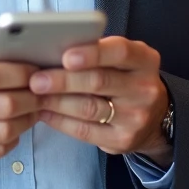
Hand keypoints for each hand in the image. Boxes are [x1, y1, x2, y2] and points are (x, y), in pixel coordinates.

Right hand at [0, 30, 39, 168]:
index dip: (21, 73)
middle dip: (32, 97)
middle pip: (4, 105)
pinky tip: (15, 123)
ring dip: (28, 118)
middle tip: (42, 90)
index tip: (35, 71)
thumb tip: (3, 49)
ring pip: (6, 130)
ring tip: (33, 106)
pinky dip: (15, 136)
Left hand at [31, 36, 171, 165]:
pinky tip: (44, 112)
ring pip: (88, 108)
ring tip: (34, 95)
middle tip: (36, 80)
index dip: (92, 53)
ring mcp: (136, 117)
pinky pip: (85, 130)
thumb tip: (52, 48)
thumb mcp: (122, 59)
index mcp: (145, 60)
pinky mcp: (122, 140)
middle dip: (63, 80)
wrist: (153, 116)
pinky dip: (60, 121)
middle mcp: (144, 88)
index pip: (120, 52)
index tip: (66, 56)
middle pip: (99, 81)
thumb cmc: (124, 78)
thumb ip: (96, 51)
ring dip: (56, 101)